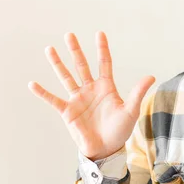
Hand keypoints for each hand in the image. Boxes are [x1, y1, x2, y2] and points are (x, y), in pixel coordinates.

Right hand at [28, 32, 154, 160]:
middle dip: (76, 50)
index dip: (102, 49)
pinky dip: (43, 93)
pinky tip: (32, 83)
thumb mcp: (130, 110)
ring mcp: (78, 99)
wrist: (106, 149)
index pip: (104, 63)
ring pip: (66, 77)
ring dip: (57, 64)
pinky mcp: (68, 111)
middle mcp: (90, 90)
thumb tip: (151, 76)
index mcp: (106, 87)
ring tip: (49, 49)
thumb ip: (137, 92)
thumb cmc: (120, 130)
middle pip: (82, 65)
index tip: (99, 33)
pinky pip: (53, 100)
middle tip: (69, 34)